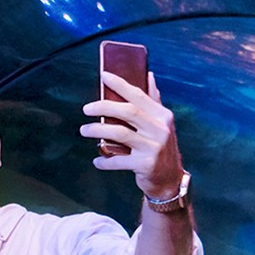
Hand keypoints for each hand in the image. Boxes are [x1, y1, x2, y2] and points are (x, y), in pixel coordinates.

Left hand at [80, 71, 185, 200]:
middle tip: (86, 109)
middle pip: (128, 111)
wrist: (170, 180)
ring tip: (84, 130)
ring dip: (98, 131)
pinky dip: (105, 161)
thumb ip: (154, 100)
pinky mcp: (146, 165)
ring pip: (120, 133)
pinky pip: (119, 160)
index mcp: (162, 116)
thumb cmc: (160, 147)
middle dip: (104, 107)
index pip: (139, 95)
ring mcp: (154, 148)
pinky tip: (97, 160)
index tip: (103, 75)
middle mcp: (160, 129)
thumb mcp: (162, 123)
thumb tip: (148, 74)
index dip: (120, 84)